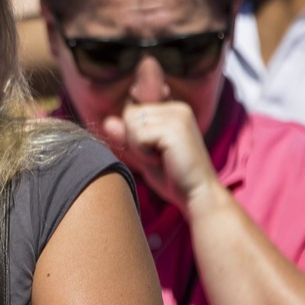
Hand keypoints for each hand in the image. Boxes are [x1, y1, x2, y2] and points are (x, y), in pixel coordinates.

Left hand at [100, 102, 218, 212]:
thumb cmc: (173, 178)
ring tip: (159, 159)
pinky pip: (138, 135)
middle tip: (156, 158)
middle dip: (133, 140)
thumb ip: (127, 137)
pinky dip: (142, 153)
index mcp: (173, 110)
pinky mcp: (174, 128)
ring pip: (131, 122)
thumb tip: (107, 121)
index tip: (154, 152)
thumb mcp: (144, 155)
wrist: (197, 196)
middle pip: (129, 114)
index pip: (133, 111)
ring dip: (138, 147)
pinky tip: (161, 161)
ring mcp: (177, 116)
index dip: (133, 135)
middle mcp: (177, 108)